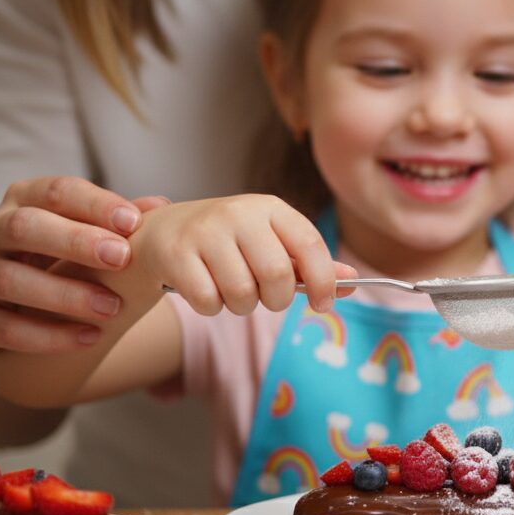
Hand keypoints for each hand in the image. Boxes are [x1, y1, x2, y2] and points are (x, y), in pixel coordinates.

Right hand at [0, 176, 170, 355]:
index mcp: (23, 200)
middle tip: (122, 258)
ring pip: (10, 280)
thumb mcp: (92, 235)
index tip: (134, 222)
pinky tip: (89, 337)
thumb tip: (160, 206)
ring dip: (65, 294)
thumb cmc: (65, 259)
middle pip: (24, 227)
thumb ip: (122, 223)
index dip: (95, 204)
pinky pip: (2, 327)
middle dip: (75, 241)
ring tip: (112, 308)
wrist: (14, 307)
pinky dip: (48, 335)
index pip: (56, 191)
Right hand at [130, 194, 354, 315]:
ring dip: (241, 306)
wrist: (161, 232)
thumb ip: (309, 264)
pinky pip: (208, 301)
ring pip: (242, 294)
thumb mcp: (270, 243)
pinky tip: (203, 288)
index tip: (324, 304)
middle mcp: (239, 213)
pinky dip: (210, 307)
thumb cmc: (227, 242)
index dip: (324, 281)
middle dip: (276, 299)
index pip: (310, 244)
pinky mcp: (176, 253)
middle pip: (277, 275)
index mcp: (270, 208)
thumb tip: (352, 282)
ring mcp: (205, 231)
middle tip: (265, 297)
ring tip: (230, 289)